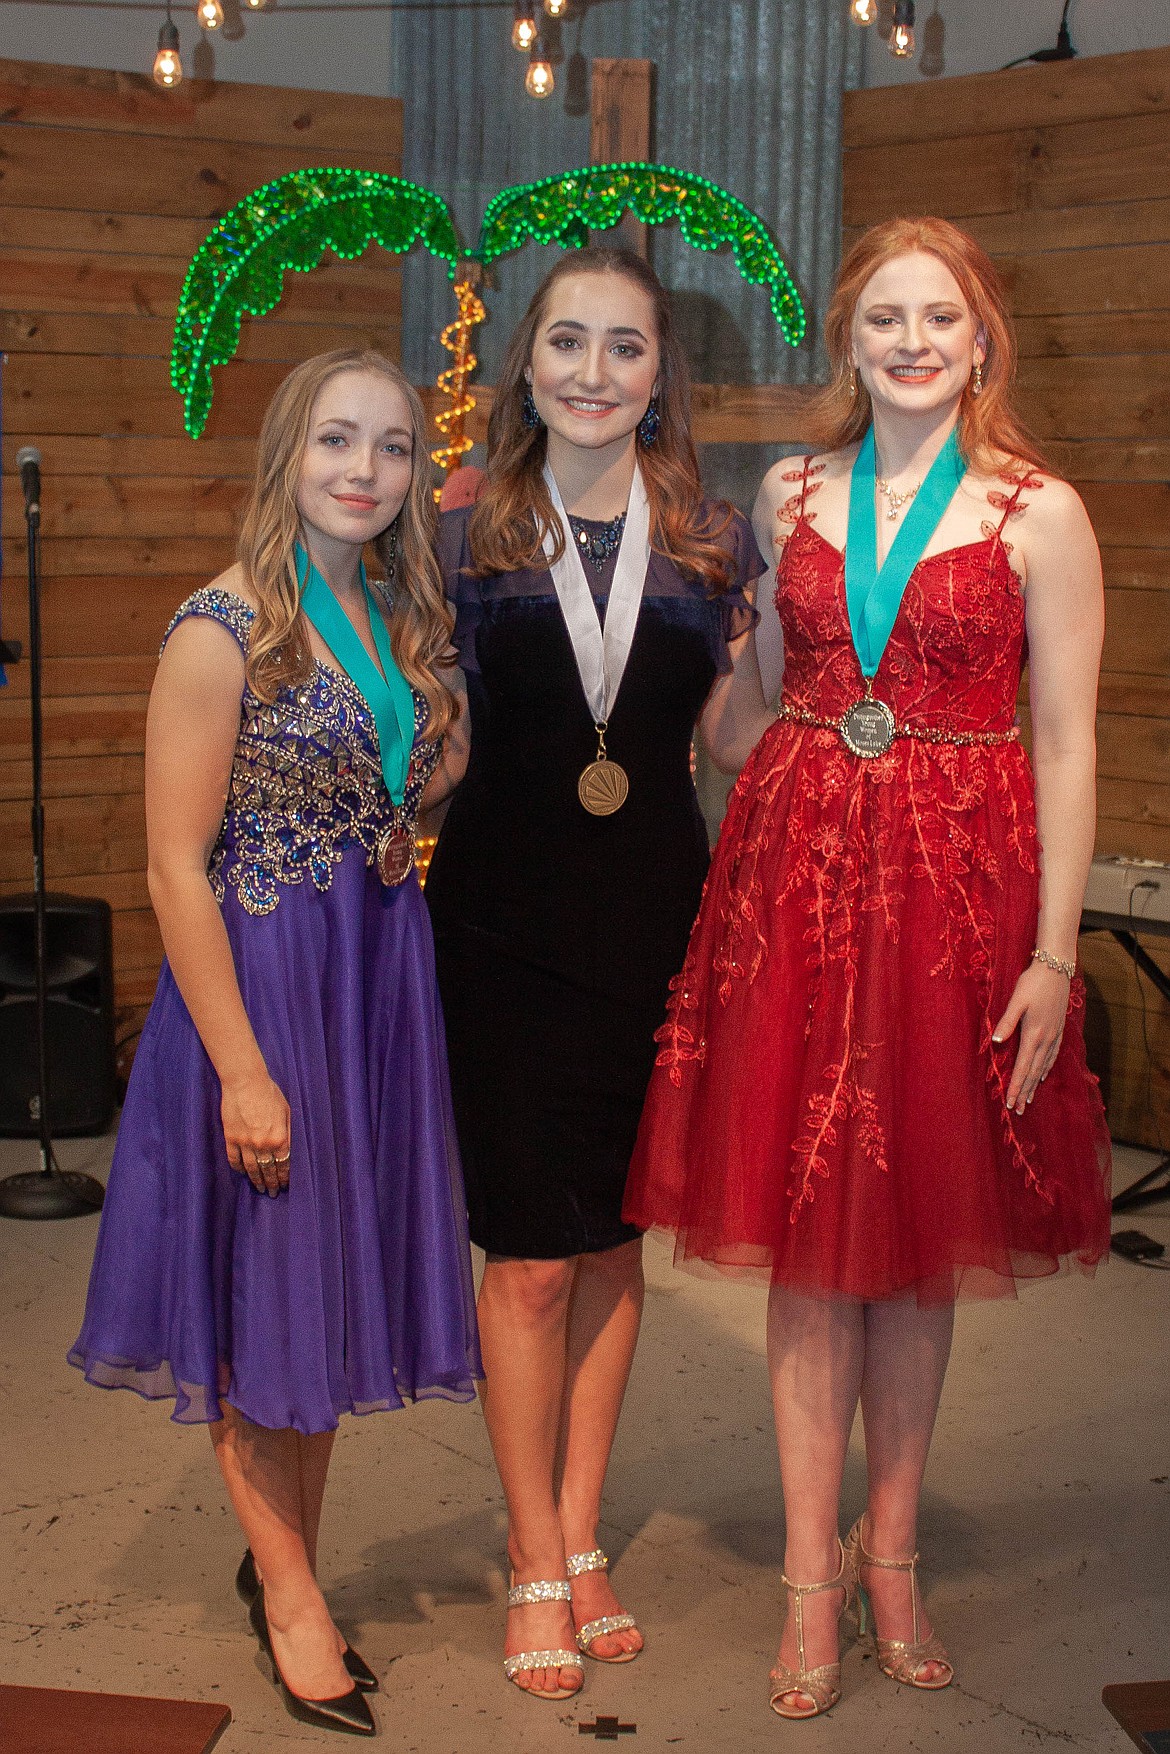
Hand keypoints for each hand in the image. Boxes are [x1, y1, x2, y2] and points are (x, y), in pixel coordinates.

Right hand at [221, 1069, 290, 1195]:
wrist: (246, 1082)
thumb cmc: (270, 1093)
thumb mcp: (287, 1112)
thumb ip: (288, 1132)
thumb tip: (289, 1150)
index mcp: (279, 1138)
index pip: (284, 1165)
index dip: (285, 1177)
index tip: (285, 1185)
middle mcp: (263, 1144)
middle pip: (268, 1170)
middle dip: (272, 1183)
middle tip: (273, 1193)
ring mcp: (245, 1142)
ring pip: (251, 1168)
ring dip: (256, 1180)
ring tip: (260, 1189)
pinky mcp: (230, 1138)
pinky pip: (234, 1159)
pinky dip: (239, 1168)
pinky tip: (243, 1173)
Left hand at [991, 961, 1069, 1113]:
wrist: (1056, 969)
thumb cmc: (1032, 983)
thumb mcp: (1016, 1000)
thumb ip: (1006, 1021)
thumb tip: (996, 1041)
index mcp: (1034, 1034)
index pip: (1023, 1067)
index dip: (1017, 1086)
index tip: (1011, 1102)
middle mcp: (1046, 1039)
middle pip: (1034, 1072)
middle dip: (1025, 1091)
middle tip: (1018, 1110)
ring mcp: (1055, 1035)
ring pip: (1044, 1066)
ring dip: (1036, 1084)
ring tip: (1029, 1099)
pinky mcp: (1059, 1030)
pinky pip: (1053, 1055)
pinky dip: (1046, 1068)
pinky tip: (1044, 1074)